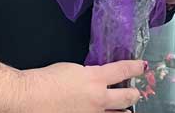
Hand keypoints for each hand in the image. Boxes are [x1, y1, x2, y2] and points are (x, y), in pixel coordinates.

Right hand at [21, 59, 144, 111]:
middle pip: (126, 97)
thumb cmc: (47, 80)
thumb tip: (95, 78)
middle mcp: (99, 99)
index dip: (135, 67)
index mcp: (95, 79)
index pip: (122, 70)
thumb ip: (88, 74)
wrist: (31, 97)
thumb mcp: (72, 69)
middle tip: (137, 92)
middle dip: (134, 94)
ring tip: (128, 112)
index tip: (142, 67)